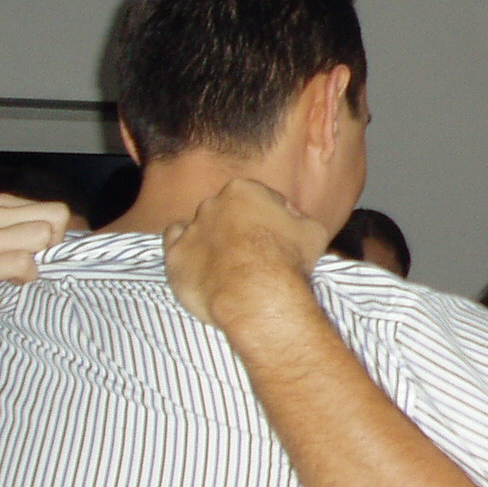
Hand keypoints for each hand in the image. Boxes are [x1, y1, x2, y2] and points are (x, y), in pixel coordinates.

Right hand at [0, 194, 69, 333]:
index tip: (39, 256)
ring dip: (39, 260)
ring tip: (15, 274)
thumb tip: (65, 241)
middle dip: (54, 245)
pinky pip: (24, 262)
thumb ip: (18, 232)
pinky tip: (6, 284)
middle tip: (31, 264)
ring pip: (44, 236)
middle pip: (57, 217)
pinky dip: (24, 277)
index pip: (57, 209)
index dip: (58, 236)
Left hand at [164, 177, 327, 330]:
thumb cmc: (288, 262)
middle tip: (254, 253)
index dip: (272, 217)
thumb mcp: (313, 231)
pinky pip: (174, 248)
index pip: (259, 197)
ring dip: (210, 239)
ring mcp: (190, 231)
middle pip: (226, 212)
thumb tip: (291, 218)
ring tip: (226, 263)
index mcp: (243, 190)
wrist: (258, 295)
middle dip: (238, 227)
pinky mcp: (175, 258)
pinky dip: (186, 254)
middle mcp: (211, 204)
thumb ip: (298, 218)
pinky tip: (202, 267)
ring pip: (198, 228)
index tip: (279, 236)